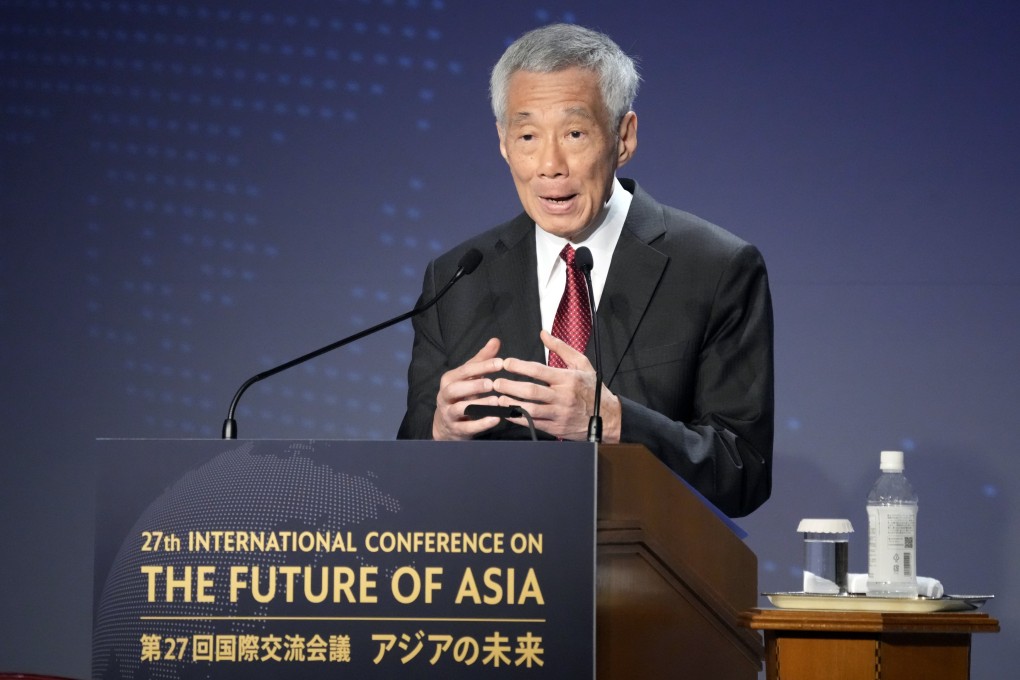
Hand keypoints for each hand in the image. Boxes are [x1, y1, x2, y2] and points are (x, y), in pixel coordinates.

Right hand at [432, 338, 504, 440]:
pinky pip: (468, 427)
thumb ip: (482, 360)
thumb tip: (496, 340)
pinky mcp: (456, 430)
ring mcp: (449, 414)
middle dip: (473, 385)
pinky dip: (481, 424)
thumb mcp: (469, 377)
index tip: (500, 363)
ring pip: (460, 409)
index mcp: (449, 380)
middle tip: (492, 384)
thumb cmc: (462, 395)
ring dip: (479, 405)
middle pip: (455, 389)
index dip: (482, 366)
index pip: (464, 371)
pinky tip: (496, 418)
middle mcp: (445, 396)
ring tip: (496, 401)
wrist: (447, 426)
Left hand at [494, 330, 620, 440]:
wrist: (608, 417)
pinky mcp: (557, 428)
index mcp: (568, 379)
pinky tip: (508, 413)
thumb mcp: (582, 364)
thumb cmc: (593, 388)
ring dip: (512, 404)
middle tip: (496, 382)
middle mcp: (563, 396)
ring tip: (498, 398)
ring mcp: (559, 414)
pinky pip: (534, 423)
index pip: (539, 371)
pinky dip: (519, 418)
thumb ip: (561, 348)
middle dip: (511, 386)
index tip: (506, 363)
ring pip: (531, 409)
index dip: (520, 366)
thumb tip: (543, 334)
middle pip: (532, 391)